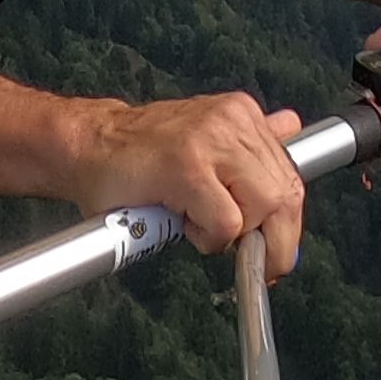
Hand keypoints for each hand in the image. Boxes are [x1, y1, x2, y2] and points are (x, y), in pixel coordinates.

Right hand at [77, 90, 307, 277]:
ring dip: (234, 235)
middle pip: (286, 195)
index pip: (291, 175)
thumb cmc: (142, 154)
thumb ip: (247, 140)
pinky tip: (180, 221)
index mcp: (241, 115)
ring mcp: (211, 140)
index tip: (276, 252)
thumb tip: (291, 128)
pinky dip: (208, 238)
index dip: (289, 223)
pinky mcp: (189, 167)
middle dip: (274, 243)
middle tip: (252, 264)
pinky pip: (227, 223)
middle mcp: (233, 121)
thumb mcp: (206, 137)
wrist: (89, 145)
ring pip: (263, 208)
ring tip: (198, 224)